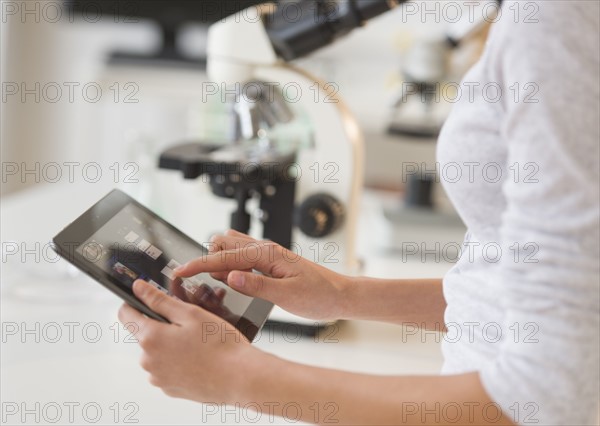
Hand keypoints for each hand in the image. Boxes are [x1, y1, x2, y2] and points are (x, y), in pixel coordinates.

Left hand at [118, 279, 260, 402]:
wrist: (239, 378)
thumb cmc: (220, 345)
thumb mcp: (190, 313)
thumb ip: (159, 300)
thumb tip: (138, 288)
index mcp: (151, 338)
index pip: (126, 314)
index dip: (135, 302)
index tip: (147, 299)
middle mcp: (148, 361)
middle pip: (145, 334)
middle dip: (162, 325)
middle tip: (190, 322)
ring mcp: (159, 377)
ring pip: (157, 352)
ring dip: (171, 345)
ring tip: (199, 343)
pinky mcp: (170, 389)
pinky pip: (168, 368)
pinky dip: (179, 361)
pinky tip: (199, 358)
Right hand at [173, 230, 350, 320]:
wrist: (339, 295)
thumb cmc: (318, 296)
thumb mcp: (287, 296)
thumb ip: (257, 285)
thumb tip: (229, 276)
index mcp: (267, 254)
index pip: (224, 257)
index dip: (198, 265)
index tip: (179, 273)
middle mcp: (265, 249)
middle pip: (222, 243)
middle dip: (207, 260)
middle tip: (201, 283)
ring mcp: (267, 254)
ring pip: (231, 248)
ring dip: (218, 262)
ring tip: (216, 285)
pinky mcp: (269, 263)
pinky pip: (242, 258)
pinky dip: (230, 267)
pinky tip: (232, 282)